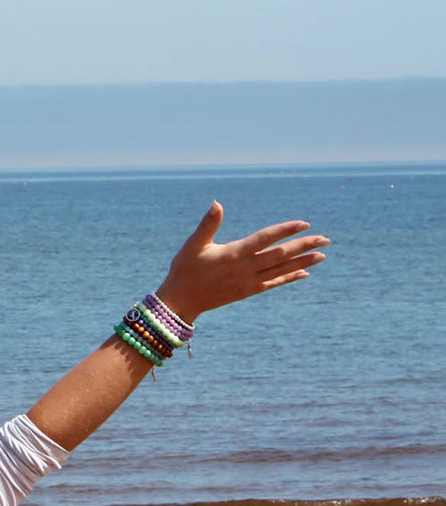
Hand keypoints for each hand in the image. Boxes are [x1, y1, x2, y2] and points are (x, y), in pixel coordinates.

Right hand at [155, 201, 328, 322]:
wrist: (180, 302)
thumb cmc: (184, 270)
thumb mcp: (193, 244)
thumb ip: (208, 224)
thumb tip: (216, 202)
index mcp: (233, 254)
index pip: (265, 239)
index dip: (285, 230)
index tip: (305, 224)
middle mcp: (244, 269)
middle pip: (280, 255)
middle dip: (303, 246)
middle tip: (325, 239)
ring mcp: (247, 282)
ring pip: (281, 270)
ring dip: (302, 262)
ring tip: (322, 255)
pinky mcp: (247, 292)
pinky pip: (273, 284)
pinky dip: (289, 278)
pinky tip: (304, 273)